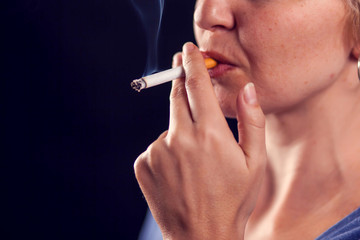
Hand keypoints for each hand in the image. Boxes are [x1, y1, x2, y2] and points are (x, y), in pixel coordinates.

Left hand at [134, 42, 265, 239]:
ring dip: (180, 132)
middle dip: (179, 81)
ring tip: (194, 162)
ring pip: (169, 127)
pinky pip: (156, 147)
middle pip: (177, 97)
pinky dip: (167, 151)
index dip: (192, 63)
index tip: (188, 50)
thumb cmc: (232, 200)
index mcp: (209, 134)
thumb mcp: (254, 162)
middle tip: (181, 69)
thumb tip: (248, 89)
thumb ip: (252, 120)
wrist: (201, 236)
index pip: (197, 85)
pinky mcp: (143, 163)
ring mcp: (157, 151)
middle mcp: (179, 138)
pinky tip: (179, 173)